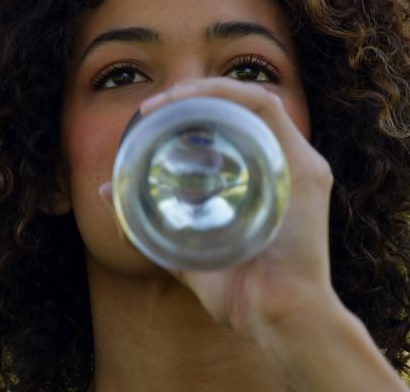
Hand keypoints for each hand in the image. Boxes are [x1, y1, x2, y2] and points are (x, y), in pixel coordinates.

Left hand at [99, 76, 336, 335]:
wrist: (278, 318)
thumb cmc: (240, 293)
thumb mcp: (184, 250)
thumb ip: (149, 223)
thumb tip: (105, 191)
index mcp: (263, 180)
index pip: (231, 125)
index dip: (190, 111)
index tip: (149, 118)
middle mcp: (284, 165)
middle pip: (241, 110)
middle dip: (194, 97)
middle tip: (152, 107)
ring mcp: (298, 164)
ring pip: (254, 101)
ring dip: (207, 90)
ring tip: (167, 100)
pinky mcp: (304, 168)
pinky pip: (268, 109)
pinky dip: (229, 94)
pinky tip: (196, 99)